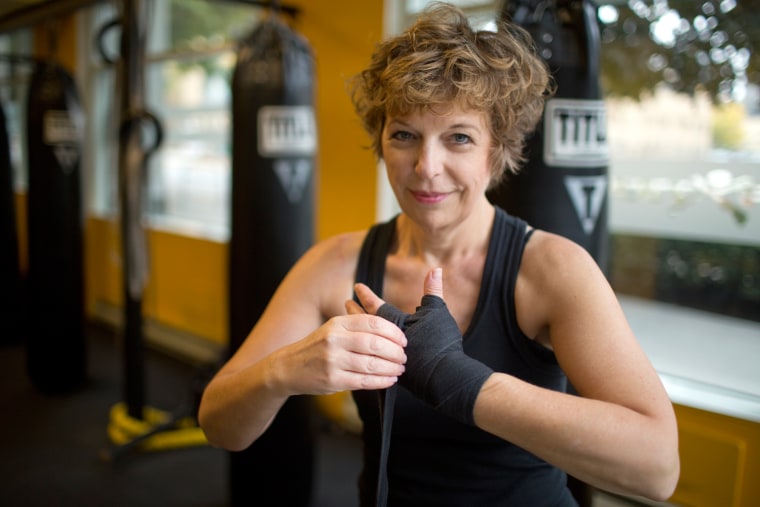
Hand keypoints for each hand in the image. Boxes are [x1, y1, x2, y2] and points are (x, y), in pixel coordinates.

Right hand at [278, 313, 406, 395]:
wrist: (288, 367)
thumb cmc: (318, 347)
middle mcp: (334, 339)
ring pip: (371, 364)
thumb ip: (357, 326)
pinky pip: (364, 381)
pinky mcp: (332, 380)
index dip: (393, 332)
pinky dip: (381, 381)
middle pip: (374, 344)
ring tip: (400, 369)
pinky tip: (390, 379)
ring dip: (391, 368)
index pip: (372, 323)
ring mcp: (332, 360)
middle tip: (404, 357)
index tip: (403, 340)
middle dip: (395, 352)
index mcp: (337, 323)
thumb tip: (391, 331)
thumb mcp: (333, 329)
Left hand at [354, 268, 492, 424]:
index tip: (357, 286)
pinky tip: (360, 349)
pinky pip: (370, 359)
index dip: (366, 295)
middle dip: (356, 312)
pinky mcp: (389, 371)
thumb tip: (437, 268)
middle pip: (365, 323)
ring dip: (358, 330)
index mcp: (395, 323)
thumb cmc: (441, 341)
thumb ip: (433, 290)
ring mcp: (385, 356)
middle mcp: (385, 340)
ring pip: (366, 340)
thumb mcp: (437, 312)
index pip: (376, 306)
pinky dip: (365, 351)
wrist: (445, 376)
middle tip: (346, 303)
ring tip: (348, 323)